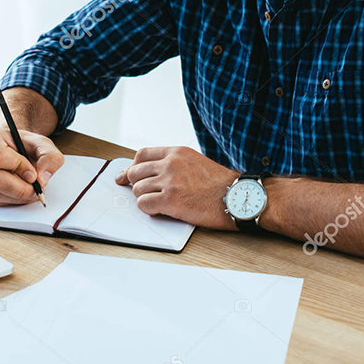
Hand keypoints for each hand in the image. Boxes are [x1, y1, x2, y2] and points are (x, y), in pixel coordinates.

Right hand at [0, 125, 64, 205]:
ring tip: (29, 193)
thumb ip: (49, 157)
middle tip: (35, 191)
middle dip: (19, 189)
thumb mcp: (41, 144)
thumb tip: (42, 180)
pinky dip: (6, 202)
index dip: (18, 168)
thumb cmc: (20, 145)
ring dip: (15, 198)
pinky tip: (15, 195)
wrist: (5, 147)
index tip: (32, 174)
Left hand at [114, 146, 239, 229]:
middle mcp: (171, 163)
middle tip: (142, 194)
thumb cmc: (221, 185)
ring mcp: (170, 181)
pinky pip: (143, 204)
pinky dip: (148, 209)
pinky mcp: (170, 199)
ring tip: (160, 203)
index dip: (131, 167)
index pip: (142, 154)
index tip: (125, 176)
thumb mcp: (195, 163)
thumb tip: (150, 173)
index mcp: (177, 152)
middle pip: (135, 172)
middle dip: (135, 185)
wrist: (239, 197)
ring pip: (137, 190)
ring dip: (144, 199)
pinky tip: (160, 210)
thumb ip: (174, 165)